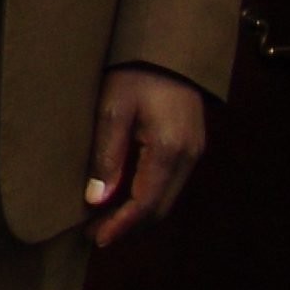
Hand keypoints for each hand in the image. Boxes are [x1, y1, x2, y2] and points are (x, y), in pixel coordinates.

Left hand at [85, 64, 206, 244]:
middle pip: (160, 208)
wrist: (169, 50)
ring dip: (138, 215)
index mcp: (168, 149)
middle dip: (128, 226)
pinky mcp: (191, 146)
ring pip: (167, 198)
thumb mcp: (113, 110)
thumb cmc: (135, 74)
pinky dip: (148, 198)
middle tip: (95, 235)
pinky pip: (170, 183)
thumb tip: (97, 199)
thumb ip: (106, 156)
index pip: (146, 203)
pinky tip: (124, 198)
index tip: (97, 239)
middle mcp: (188, 156)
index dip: (121, 225)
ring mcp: (194, 152)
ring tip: (104, 221)